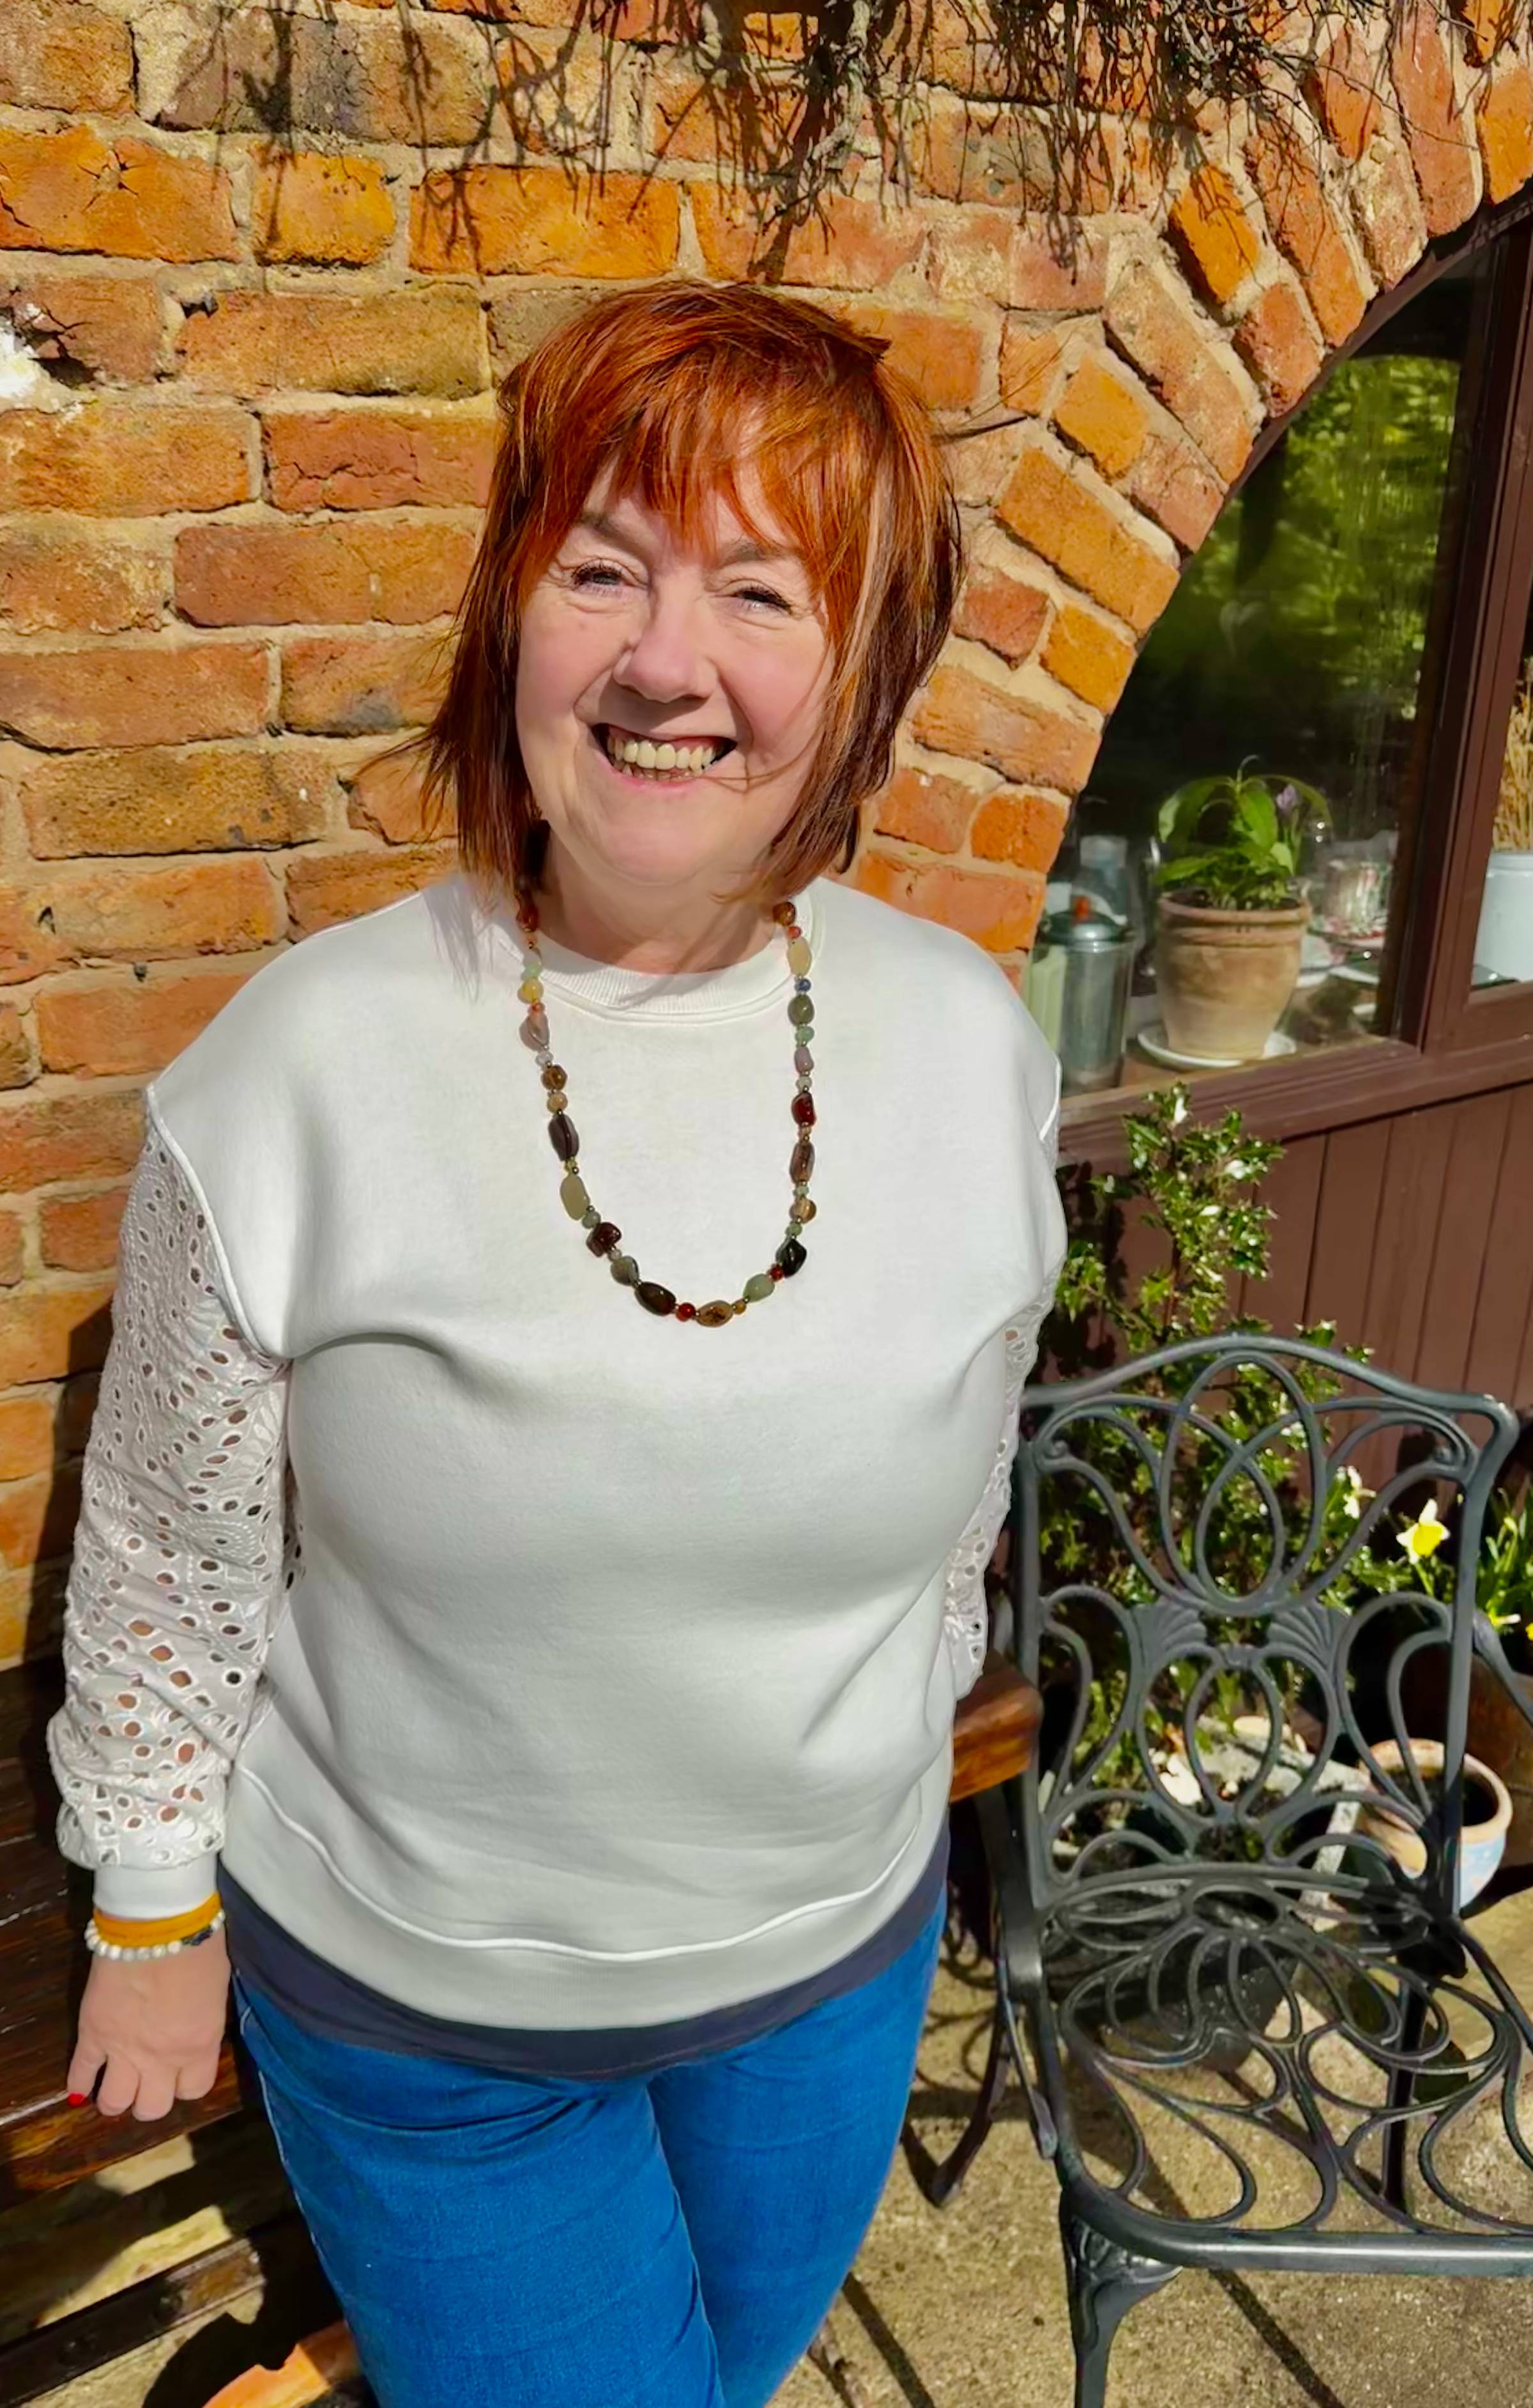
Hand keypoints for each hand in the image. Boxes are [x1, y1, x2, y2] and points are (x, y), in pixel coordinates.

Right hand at [67, 1926, 231, 2120]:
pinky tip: (78, 2088)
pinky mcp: (92, 2033)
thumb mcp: (216, 1993)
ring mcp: (123, 2050)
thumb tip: (191, 2032)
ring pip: (113, 2102)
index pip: (194, 2091)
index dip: (185, 2083)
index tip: (180, 2072)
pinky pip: (80, 2073)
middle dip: (149, 2098)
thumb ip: (203, 2023)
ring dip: (115, 2098)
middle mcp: (161, 2059)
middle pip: (151, 2108)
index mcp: (198, 2046)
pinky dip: (77, 2083)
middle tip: (146, 2081)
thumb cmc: (199, 1949)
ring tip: (115, 2085)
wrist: (158, 1923)